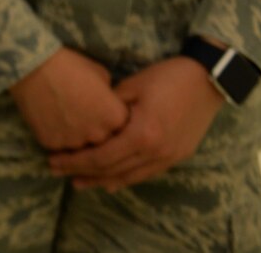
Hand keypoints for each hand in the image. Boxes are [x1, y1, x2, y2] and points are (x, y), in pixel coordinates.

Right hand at [8, 46, 128, 150]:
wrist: (34, 66)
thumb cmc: (70, 65)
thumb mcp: (101, 74)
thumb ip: (110, 96)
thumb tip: (108, 103)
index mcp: (115, 118)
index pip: (123, 129)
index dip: (112, 121)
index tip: (103, 113)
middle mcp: (98, 134)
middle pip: (103, 142)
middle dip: (96, 132)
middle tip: (83, 117)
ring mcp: (75, 142)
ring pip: (80, 147)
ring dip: (77, 138)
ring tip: (65, 119)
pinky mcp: (52, 144)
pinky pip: (59, 146)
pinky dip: (57, 137)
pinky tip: (51, 121)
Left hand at [47, 55, 222, 189]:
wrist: (207, 80)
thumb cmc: (166, 77)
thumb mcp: (131, 86)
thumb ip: (109, 108)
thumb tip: (88, 121)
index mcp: (142, 134)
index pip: (101, 157)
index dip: (75, 162)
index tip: (52, 161)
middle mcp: (156, 152)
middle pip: (112, 170)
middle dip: (83, 173)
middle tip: (57, 172)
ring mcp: (169, 157)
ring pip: (130, 176)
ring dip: (103, 180)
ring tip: (79, 182)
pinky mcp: (178, 156)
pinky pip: (147, 174)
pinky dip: (126, 179)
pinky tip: (111, 182)